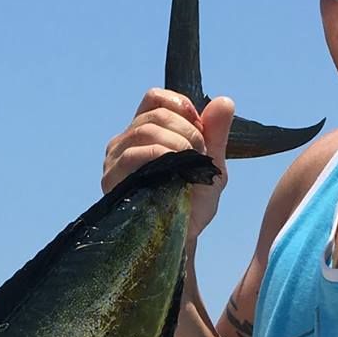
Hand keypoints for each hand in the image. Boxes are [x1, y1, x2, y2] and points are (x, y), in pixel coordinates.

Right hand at [103, 89, 233, 242]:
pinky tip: (173, 168)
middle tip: (201, 154)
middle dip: (186, 129)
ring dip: (176, 141)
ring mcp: (116, 159)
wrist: (182, 237)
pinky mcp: (112, 179)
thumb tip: (225, 101)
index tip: (200, 127)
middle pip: (154, 114)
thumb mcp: (212, 164)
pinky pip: (133, 154)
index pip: (154, 98)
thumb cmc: (193, 202)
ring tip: (190, 163)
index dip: (179, 104)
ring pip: (144, 129)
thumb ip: (217, 133)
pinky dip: (158, 154)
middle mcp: (126, 141)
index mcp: (146, 132)